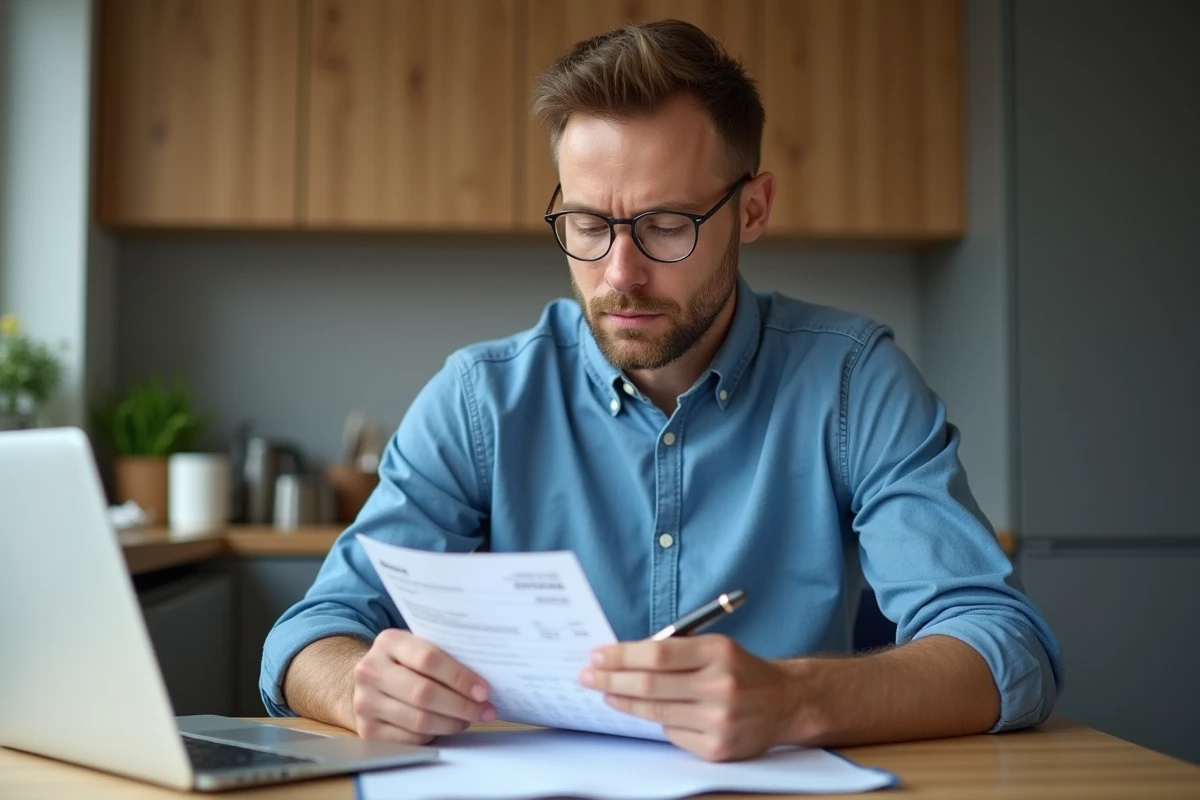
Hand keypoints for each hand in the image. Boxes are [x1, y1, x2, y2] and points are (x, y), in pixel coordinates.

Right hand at [352, 629, 496, 743]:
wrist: (369, 678)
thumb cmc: (405, 661)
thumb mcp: (417, 646)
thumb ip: (443, 654)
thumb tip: (483, 680)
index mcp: (389, 642)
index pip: (429, 659)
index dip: (460, 677)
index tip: (484, 691)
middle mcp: (370, 670)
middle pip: (424, 693)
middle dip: (461, 705)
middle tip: (485, 711)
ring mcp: (365, 702)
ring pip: (419, 720)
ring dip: (451, 723)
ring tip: (468, 719)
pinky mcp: (366, 729)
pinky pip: (410, 739)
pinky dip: (434, 736)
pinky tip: (445, 727)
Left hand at [581, 635, 801, 760]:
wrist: (784, 703)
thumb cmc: (740, 669)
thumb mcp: (715, 646)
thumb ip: (675, 650)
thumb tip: (623, 657)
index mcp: (718, 652)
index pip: (657, 653)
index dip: (621, 656)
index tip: (597, 655)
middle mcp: (721, 686)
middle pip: (650, 685)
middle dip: (611, 680)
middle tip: (587, 675)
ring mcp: (719, 721)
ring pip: (656, 712)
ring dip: (624, 702)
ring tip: (606, 693)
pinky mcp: (717, 748)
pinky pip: (672, 733)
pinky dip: (657, 722)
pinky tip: (648, 712)